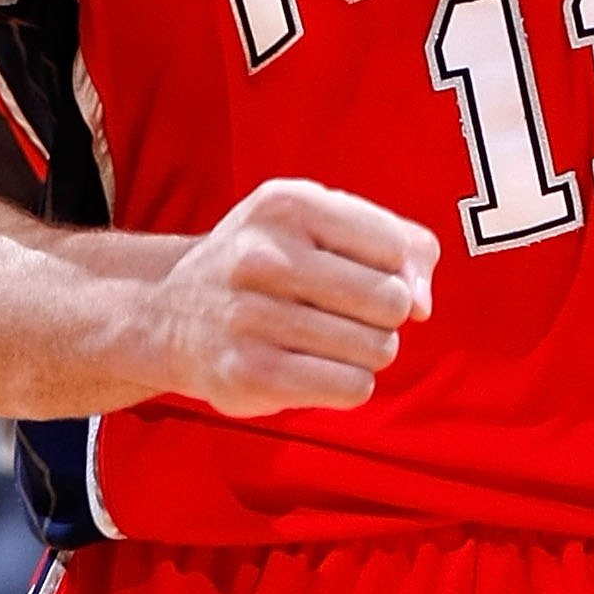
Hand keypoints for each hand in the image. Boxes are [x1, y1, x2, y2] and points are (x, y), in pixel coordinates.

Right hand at [154, 179, 439, 418]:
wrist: (170, 311)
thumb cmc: (266, 262)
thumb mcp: (320, 220)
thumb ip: (397, 241)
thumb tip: (424, 304)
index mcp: (287, 205)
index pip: (395, 247)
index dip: (394, 268)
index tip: (361, 273)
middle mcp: (264, 257)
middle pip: (392, 303)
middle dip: (383, 315)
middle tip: (344, 312)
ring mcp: (253, 318)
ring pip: (378, 349)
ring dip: (365, 351)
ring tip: (325, 339)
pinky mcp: (250, 375)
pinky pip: (353, 388)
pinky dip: (348, 383)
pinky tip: (316, 367)